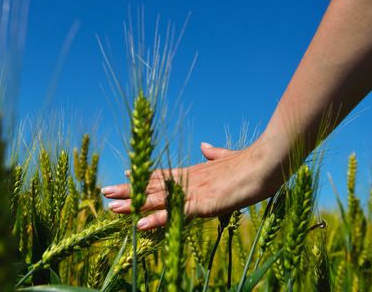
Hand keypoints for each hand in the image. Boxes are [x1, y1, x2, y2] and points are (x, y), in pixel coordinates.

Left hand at [101, 137, 283, 229]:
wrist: (266, 161)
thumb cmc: (251, 162)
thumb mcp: (228, 157)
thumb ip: (214, 153)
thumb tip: (204, 146)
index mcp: (194, 171)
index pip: (162, 174)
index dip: (143, 177)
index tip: (125, 177)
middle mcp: (189, 179)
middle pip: (152, 185)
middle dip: (128, 190)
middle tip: (104, 192)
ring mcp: (194, 191)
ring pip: (157, 199)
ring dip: (133, 204)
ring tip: (111, 207)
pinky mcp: (203, 203)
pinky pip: (174, 214)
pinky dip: (156, 219)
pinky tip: (139, 224)